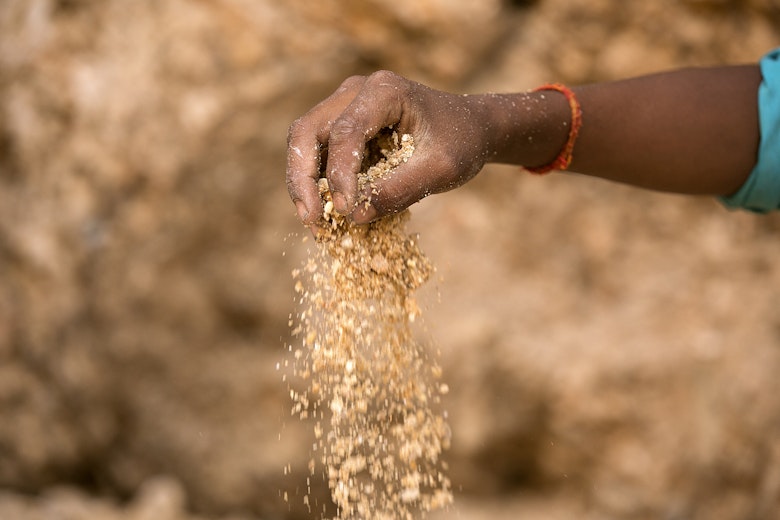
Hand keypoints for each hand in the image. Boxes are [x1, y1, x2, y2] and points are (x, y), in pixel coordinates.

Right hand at [286, 71, 492, 224]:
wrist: (470, 128)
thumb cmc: (460, 143)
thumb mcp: (441, 170)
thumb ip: (401, 190)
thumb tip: (355, 216)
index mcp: (384, 91)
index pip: (346, 132)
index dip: (339, 174)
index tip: (344, 211)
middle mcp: (356, 91)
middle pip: (308, 130)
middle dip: (302, 178)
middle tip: (310, 219)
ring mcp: (345, 105)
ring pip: (304, 141)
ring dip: (303, 182)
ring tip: (314, 222)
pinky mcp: (343, 125)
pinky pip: (317, 152)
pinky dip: (316, 182)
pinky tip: (325, 213)